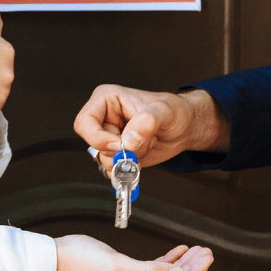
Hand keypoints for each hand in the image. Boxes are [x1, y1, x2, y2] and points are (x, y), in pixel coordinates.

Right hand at [73, 85, 229, 170]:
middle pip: (94, 144)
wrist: (185, 128)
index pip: (85, 122)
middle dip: (119, 151)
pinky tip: (143, 158)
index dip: (99, 138)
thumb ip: (147, 121)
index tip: (120, 143)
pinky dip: (128, 170)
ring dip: (128, 159)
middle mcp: (105, 119)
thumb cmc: (175, 111)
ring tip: (146, 145)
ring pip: (104, 159)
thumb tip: (129, 139)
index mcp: (107, 100)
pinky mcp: (118, 154)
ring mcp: (111, 138)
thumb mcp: (165, 111)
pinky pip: (113, 169)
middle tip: (139, 145)